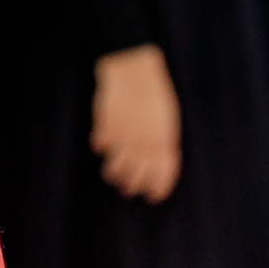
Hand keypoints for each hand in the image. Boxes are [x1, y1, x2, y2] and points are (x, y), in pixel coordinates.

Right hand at [91, 45, 179, 202]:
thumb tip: (160, 162)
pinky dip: (101, 148)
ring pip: (116, 168)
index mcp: (164, 141)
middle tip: (127, 189)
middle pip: (137, 177)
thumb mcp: (167, 120)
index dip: (157, 189)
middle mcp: (144, 143)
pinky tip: (101, 147)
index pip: (162, 175)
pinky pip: (101, 145)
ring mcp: (124, 137)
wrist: (133, 70)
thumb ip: (164, 143)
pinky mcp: (106, 127)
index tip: (152, 197)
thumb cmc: (154, 94)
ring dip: (113, 174)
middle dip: (131, 186)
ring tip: (112, 174)